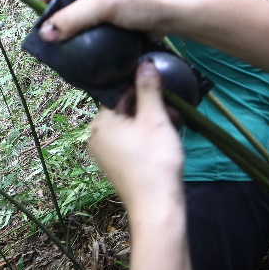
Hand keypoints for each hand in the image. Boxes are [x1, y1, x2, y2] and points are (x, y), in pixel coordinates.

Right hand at [35, 0, 170, 41]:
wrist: (173, 10)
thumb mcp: (99, 6)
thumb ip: (70, 19)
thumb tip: (44, 33)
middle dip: (58, 1)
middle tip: (56, 21)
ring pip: (81, 2)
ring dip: (73, 17)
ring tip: (69, 33)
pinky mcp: (117, 8)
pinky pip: (94, 15)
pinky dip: (88, 25)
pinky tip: (87, 38)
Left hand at [87, 62, 183, 213]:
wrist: (157, 206)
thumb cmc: (155, 159)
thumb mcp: (155, 118)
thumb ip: (149, 89)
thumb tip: (144, 63)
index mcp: (99, 121)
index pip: (117, 92)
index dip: (141, 87)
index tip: (162, 88)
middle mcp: (95, 136)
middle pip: (123, 109)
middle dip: (149, 106)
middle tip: (173, 109)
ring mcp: (103, 153)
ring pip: (128, 126)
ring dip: (150, 121)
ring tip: (173, 123)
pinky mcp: (114, 166)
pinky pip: (128, 142)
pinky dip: (145, 137)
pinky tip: (164, 139)